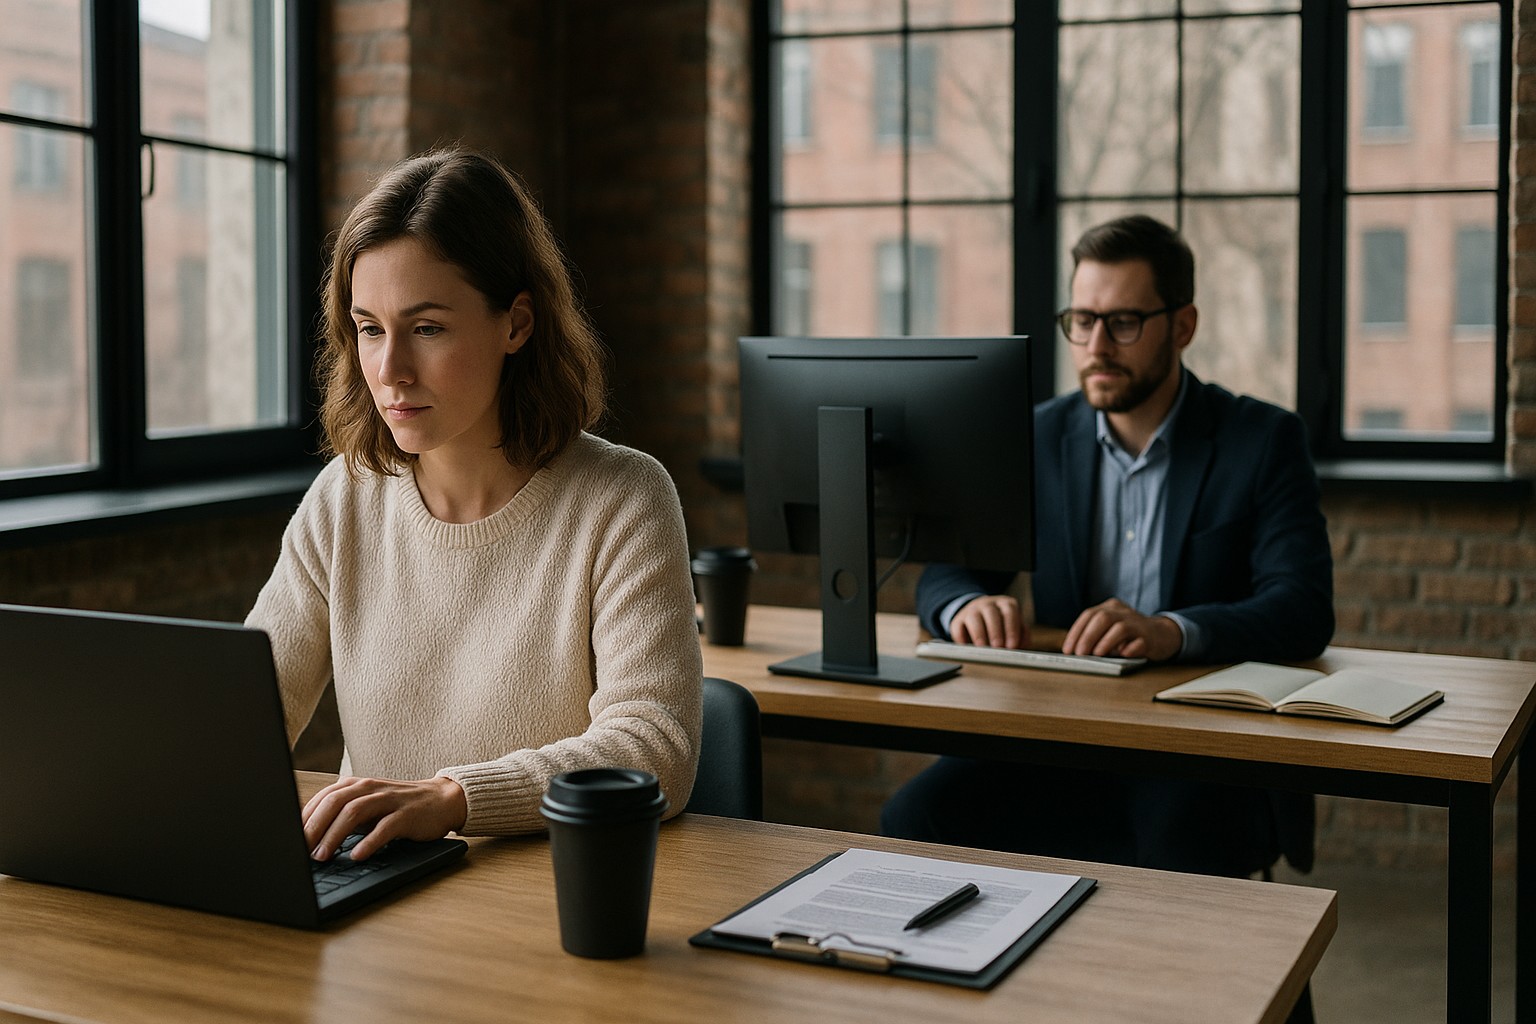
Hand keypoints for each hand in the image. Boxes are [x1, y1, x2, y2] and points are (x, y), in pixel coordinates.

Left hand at [303, 774, 467, 862]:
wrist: (441, 800)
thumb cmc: (396, 808)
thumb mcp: (366, 807)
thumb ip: (341, 816)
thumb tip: (306, 837)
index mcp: (356, 785)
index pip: (323, 798)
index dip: (303, 818)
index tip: (289, 840)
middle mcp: (370, 788)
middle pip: (335, 803)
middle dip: (314, 827)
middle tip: (299, 850)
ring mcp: (389, 800)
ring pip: (355, 812)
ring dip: (334, 835)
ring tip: (322, 856)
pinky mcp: (407, 814)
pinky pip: (385, 827)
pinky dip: (369, 842)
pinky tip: (357, 856)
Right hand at [949, 595, 1027, 648]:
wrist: (979, 614)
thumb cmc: (1001, 624)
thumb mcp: (1014, 626)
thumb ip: (1021, 635)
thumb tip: (1020, 647)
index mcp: (1005, 604)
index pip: (1010, 612)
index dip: (1011, 629)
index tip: (1012, 646)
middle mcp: (988, 604)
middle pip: (991, 613)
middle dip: (995, 631)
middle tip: (998, 647)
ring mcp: (971, 610)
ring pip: (973, 617)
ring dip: (979, 634)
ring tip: (983, 648)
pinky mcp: (958, 620)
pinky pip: (957, 627)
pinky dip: (961, 638)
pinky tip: (967, 648)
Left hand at [1062, 598, 1182, 660]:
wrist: (1163, 634)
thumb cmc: (1129, 635)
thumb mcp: (1110, 630)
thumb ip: (1095, 636)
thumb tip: (1077, 651)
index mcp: (1110, 608)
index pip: (1089, 615)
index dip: (1076, 632)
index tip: (1068, 649)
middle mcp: (1123, 613)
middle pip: (1102, 618)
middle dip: (1088, 637)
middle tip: (1080, 653)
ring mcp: (1138, 624)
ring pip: (1120, 628)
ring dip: (1106, 642)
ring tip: (1097, 654)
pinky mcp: (1150, 638)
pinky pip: (1140, 643)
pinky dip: (1130, 649)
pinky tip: (1123, 654)